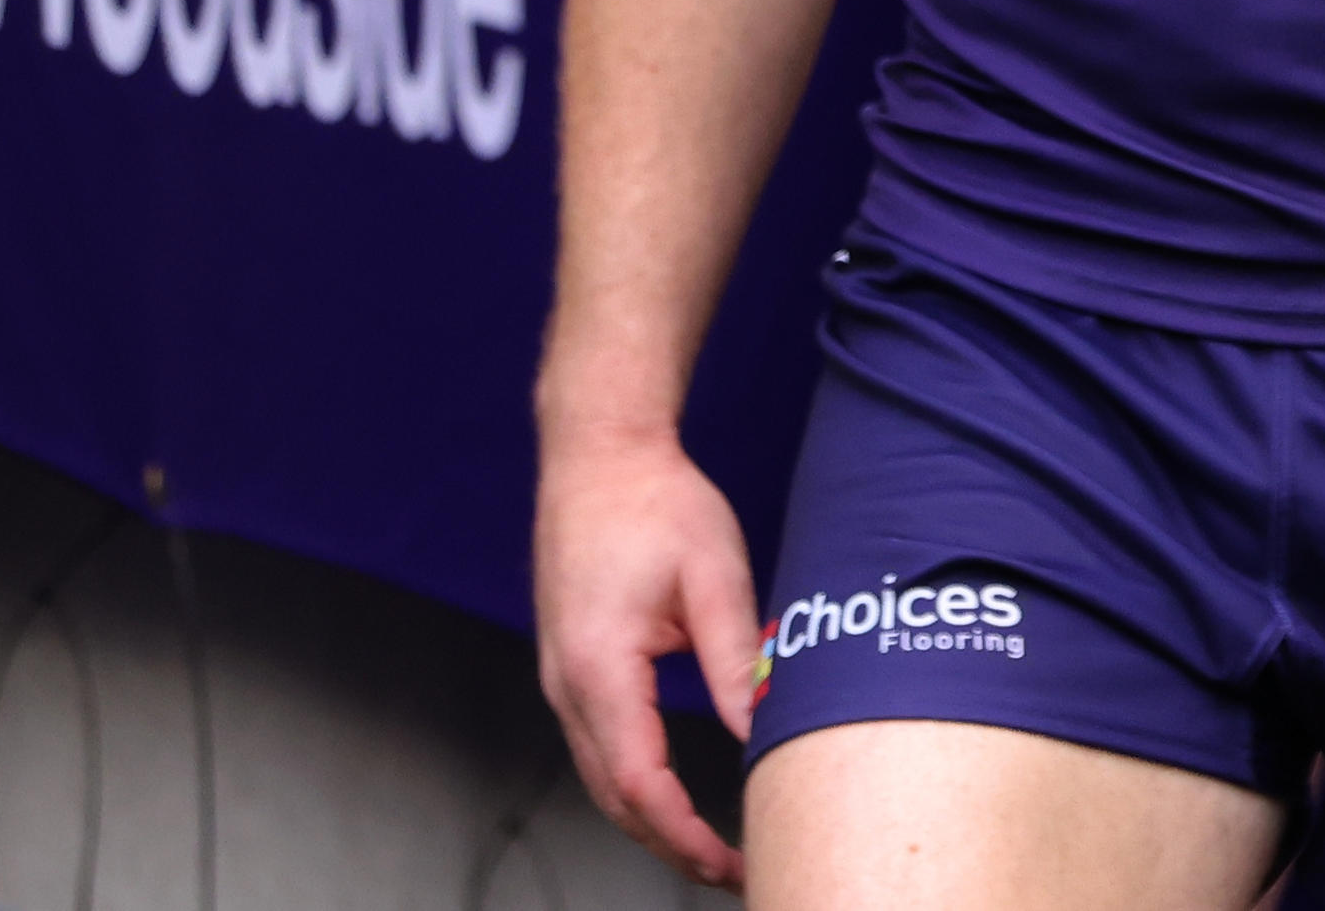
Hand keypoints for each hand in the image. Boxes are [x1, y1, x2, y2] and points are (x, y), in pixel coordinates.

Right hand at [531, 422, 759, 886]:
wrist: (598, 456)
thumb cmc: (655, 504)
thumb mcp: (715, 578)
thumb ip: (734, 660)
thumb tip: (761, 731)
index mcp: (599, 669)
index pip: (639, 784)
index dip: (685, 836)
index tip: (730, 862)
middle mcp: (567, 686)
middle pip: (614, 798)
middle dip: (670, 847)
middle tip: (732, 873)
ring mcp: (562, 680)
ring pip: (602, 779)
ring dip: (652, 822)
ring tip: (712, 849)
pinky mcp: (573, 669)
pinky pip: (600, 747)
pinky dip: (635, 786)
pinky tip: (675, 798)